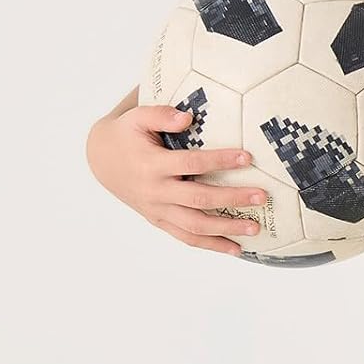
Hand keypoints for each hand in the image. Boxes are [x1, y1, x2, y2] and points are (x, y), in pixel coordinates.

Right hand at [86, 105, 266, 256]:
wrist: (102, 161)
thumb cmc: (126, 135)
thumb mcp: (136, 117)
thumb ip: (160, 114)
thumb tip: (188, 118)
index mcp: (152, 165)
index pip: (191, 164)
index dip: (219, 161)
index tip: (247, 158)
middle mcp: (155, 192)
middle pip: (198, 200)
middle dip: (232, 199)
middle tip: (261, 196)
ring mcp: (158, 210)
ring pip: (195, 226)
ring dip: (226, 230)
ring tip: (255, 229)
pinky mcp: (160, 220)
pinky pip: (187, 237)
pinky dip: (211, 245)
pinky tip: (236, 248)